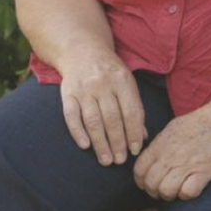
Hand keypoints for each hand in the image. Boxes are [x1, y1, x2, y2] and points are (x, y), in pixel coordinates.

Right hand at [60, 49, 146, 165]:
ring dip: (100, 143)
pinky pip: (71, 116)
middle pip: (112, 118)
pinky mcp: (68, 93)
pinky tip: (85, 146)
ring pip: (93, 120)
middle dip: (118, 142)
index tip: (135, 150)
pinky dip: (78, 132)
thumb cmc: (108, 70)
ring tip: (106, 160)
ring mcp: (84, 88)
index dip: (134, 133)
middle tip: (120, 161)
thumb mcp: (126, 81)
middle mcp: (102, 83)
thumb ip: (134, 106)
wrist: (81, 49)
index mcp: (121, 79)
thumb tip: (142, 137)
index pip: (131, 111)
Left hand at [133, 102, 210, 200]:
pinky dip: (187, 194)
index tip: (148, 183)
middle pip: (150, 183)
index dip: (141, 180)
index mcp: (162, 142)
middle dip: (154, 191)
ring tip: (177, 189)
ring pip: (166, 191)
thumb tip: (150, 158)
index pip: (139, 169)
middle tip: (163, 189)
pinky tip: (191, 187)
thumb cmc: (201, 121)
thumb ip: (160, 143)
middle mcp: (171, 154)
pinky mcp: (203, 172)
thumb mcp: (174, 127)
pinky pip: (187, 193)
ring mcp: (187, 164)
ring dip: (170, 194)